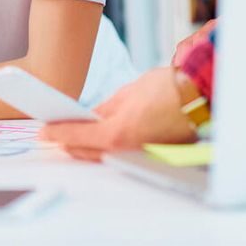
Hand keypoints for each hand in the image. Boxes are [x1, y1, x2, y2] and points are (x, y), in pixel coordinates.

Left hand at [39, 67, 198, 161]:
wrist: (201, 97)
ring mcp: (138, 157)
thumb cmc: (168, 89)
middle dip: (67, 141)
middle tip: (51, 133)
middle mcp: (126, 150)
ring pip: (102, 155)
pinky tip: (98, 137)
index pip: (76, 135)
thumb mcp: (128, 92)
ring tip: (70, 134)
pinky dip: (105, 147)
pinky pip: (120, 154)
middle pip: (86, 151)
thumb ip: (104, 108)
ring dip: (85, 145)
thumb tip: (88, 116)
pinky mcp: (149, 157)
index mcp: (117, 133)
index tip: (43, 130)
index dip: (56, 132)